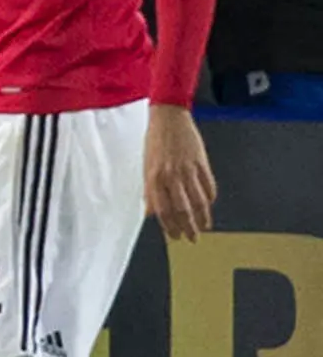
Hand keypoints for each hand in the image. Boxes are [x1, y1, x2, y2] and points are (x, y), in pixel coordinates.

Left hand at [145, 103, 217, 240]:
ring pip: (198, 200)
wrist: (168, 118)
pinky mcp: (201, 163)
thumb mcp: (145, 165)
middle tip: (193, 238)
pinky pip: (208, 185)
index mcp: (154, 178)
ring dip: (202, 217)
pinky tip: (210, 205)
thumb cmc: (155, 142)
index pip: (163, 209)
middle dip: (188, 227)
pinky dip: (210, 197)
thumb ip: (149, 190)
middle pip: (182, 209)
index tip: (175, 236)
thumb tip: (149, 212)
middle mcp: (170, 176)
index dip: (170, 225)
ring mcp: (188, 169)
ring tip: (205, 226)